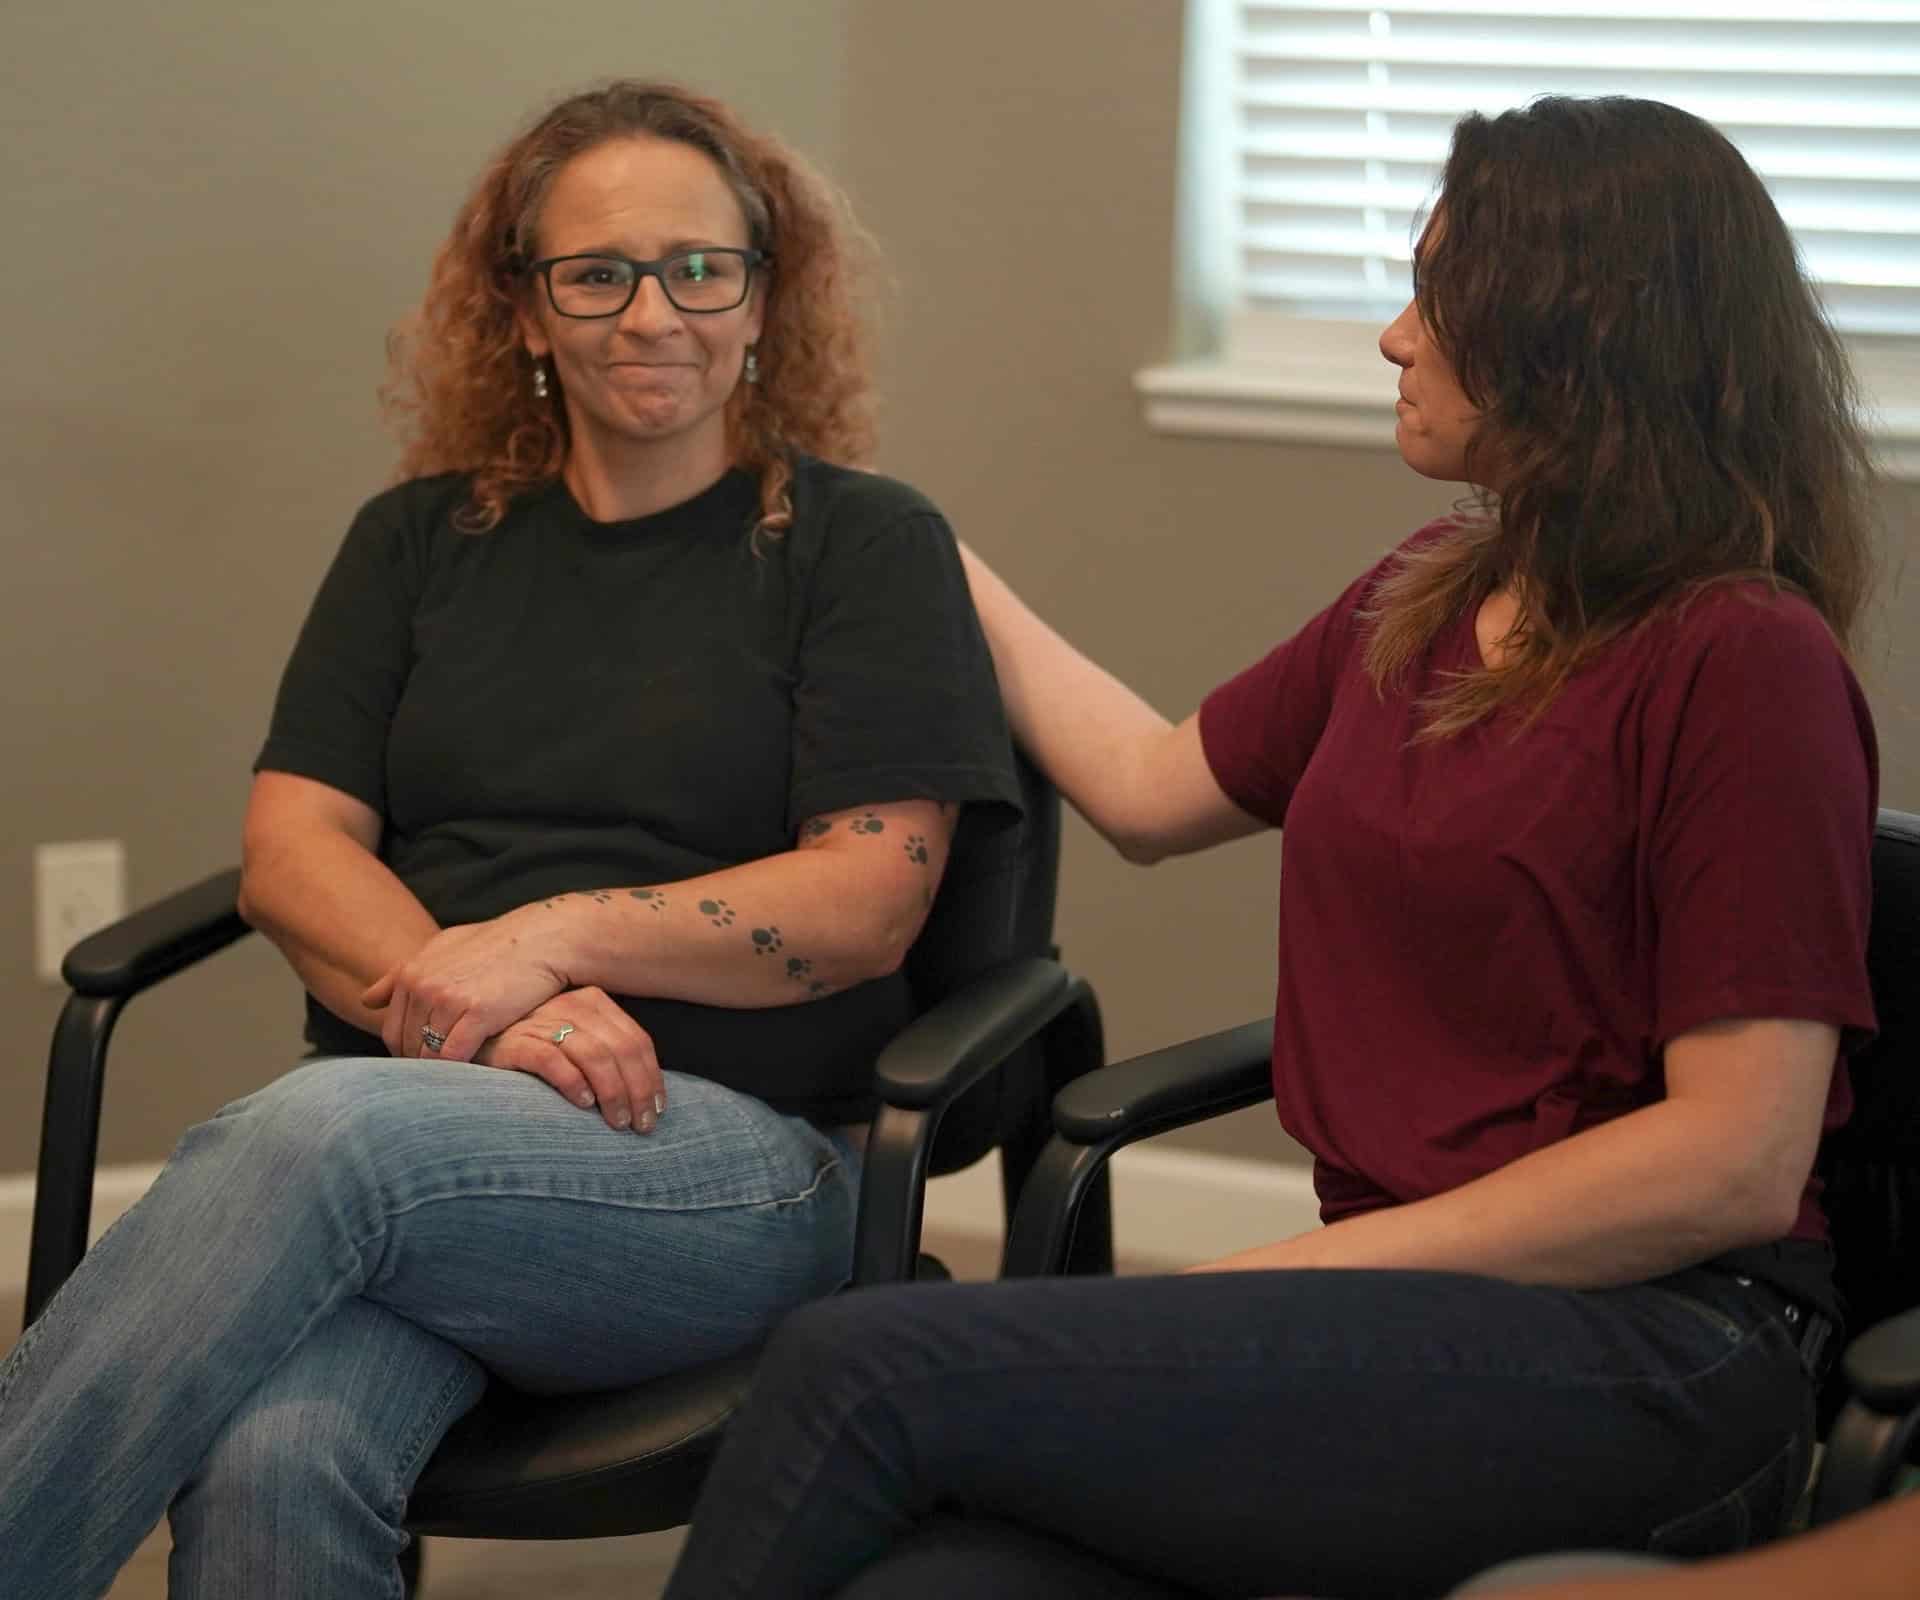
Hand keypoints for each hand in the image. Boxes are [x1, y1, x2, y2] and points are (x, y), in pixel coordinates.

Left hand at [363, 911, 567, 1062]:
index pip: (392, 1029)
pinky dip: (460, 1069)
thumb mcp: (444, 948)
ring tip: (458, 1078)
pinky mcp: (477, 1014)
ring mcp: (449, 1000)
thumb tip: (368, 1000)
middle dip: (422, 1063)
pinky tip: (475, 1070)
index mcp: (412, 973)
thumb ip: (402, 974)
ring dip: (442, 1069)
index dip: (406, 1051)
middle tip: (443, 1075)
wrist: (543, 938)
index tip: (426, 1061)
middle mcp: (423, 986)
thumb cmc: (497, 944)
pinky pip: (453, 1056)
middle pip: (407, 1045)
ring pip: (429, 1054)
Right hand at [474, 988, 667, 1132]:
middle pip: (620, 1049)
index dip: (652, 1077)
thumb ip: (606, 1056)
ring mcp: (542, 1021)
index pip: (636, 1040)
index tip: (657, 1110)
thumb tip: (646, 1095)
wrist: (471, 1041)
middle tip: (641, 1126)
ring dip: (612, 1092)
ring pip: (593, 1054)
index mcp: (593, 1003)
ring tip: (618, 1122)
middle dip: (638, 1090)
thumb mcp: (575, 1044)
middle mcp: (571, 1006)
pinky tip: (583, 1103)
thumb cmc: (531, 1049)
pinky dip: (572, 1082)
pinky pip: (551, 1059)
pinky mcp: (514, 1042)